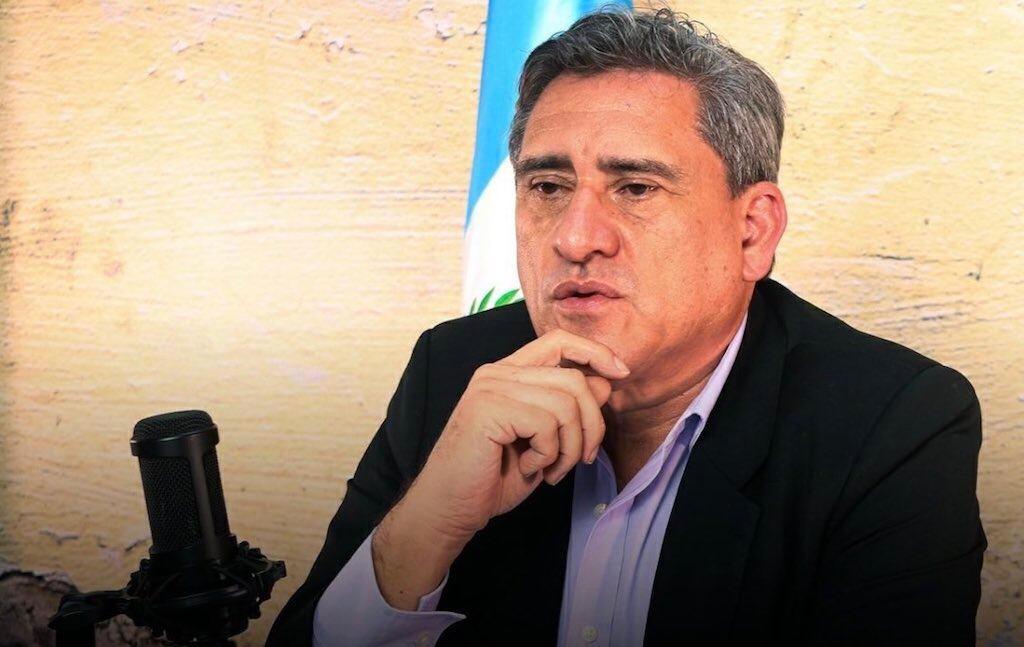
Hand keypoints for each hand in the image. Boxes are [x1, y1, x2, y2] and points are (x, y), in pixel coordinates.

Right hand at [408, 328, 629, 541]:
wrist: (450, 509)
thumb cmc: (492, 478)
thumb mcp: (545, 442)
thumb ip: (570, 409)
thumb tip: (606, 381)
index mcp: (508, 374)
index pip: (558, 340)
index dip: (595, 352)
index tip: (620, 374)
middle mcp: (497, 373)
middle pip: (574, 379)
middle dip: (592, 425)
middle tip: (581, 459)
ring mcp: (490, 388)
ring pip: (567, 404)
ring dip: (570, 448)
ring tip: (552, 470)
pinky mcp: (488, 408)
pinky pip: (547, 424)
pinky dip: (548, 455)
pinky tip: (527, 468)